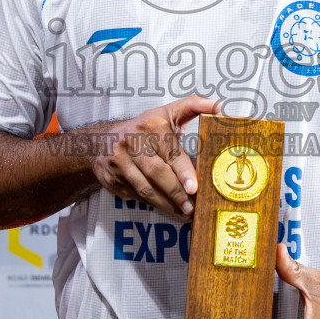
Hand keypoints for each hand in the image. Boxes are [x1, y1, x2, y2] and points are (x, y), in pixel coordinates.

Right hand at [85, 94, 215, 218]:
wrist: (100, 140)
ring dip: (167, 204)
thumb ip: (193, 106)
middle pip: (157, 174)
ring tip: (185, 212)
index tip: (194, 187)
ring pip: (146, 189)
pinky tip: (169, 209)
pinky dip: (155, 205)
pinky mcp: (113, 180)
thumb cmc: (143, 128)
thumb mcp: (166, 112)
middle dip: (177, 193)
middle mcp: (132, 144)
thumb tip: (219, 106)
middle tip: (193, 208)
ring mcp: (120, 164)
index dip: (182, 171)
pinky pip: (137, 196)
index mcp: (150, 127)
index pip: (169, 152)